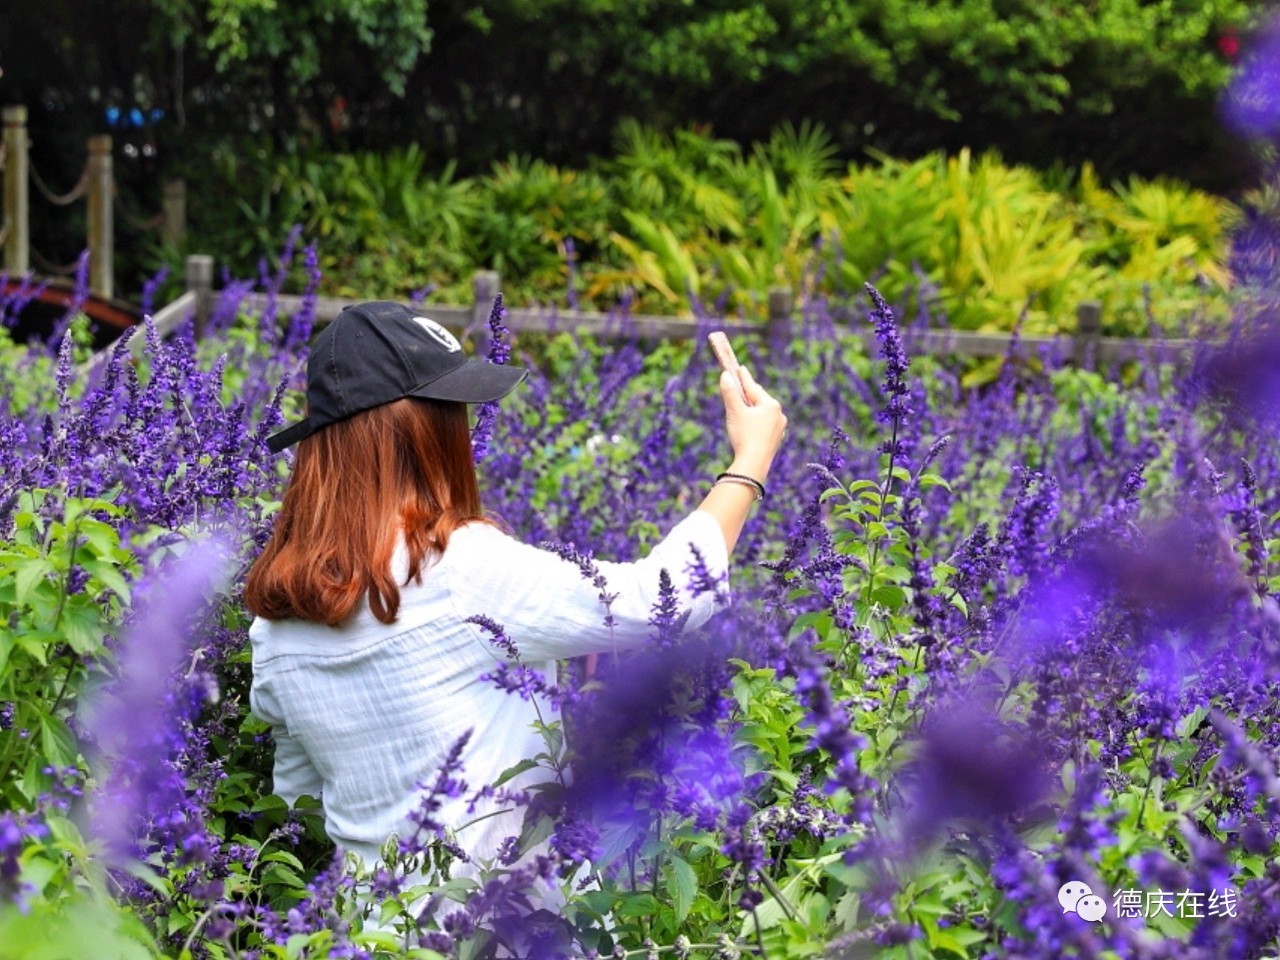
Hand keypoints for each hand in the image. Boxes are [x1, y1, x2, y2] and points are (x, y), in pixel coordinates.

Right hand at [718, 366, 786, 480]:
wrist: (753, 464)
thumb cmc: (744, 436)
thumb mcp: (734, 412)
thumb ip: (730, 393)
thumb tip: (725, 375)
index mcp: (771, 404)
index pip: (753, 387)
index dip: (743, 378)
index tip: (740, 368)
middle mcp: (779, 414)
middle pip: (759, 399)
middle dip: (748, 394)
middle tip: (741, 386)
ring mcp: (779, 428)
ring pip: (763, 413)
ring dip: (753, 409)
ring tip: (744, 406)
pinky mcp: (775, 439)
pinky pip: (765, 425)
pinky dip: (756, 422)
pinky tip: (751, 425)